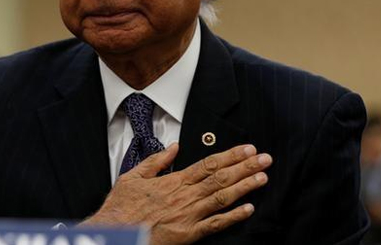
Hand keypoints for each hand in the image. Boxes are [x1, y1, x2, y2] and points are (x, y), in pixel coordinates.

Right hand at [81, 143, 271, 244]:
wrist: (116, 233)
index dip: (230, 156)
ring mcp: (188, 214)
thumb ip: (157, 161)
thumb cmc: (122, 207)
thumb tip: (174, 147)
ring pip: (222, 198)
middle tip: (264, 159)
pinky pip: (215, 224)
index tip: (247, 149)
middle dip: (245, 167)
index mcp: (173, 180)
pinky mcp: (188, 234)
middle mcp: (185, 195)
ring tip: (262, 178)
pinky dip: (233, 217)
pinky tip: (248, 210)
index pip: (208, 164)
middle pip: (221, 178)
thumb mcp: (134, 176)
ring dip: (244, 187)